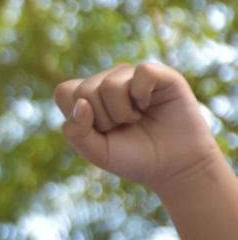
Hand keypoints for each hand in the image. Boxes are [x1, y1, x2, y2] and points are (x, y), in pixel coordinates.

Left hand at [54, 62, 222, 195]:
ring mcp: (133, 75)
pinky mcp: (161, 75)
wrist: (174, 167)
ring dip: (123, 113)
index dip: (78, 117)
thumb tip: (81, 103)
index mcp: (88, 96)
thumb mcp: (96, 152)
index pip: (64, 91)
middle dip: (103, 120)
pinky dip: (143, 95)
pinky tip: (149, 105)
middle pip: (85, 90)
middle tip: (123, 127)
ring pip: (109, 84)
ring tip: (137, 119)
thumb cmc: (133, 157)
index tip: (99, 131)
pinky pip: (142, 72)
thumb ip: (76, 132)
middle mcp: (109, 80)